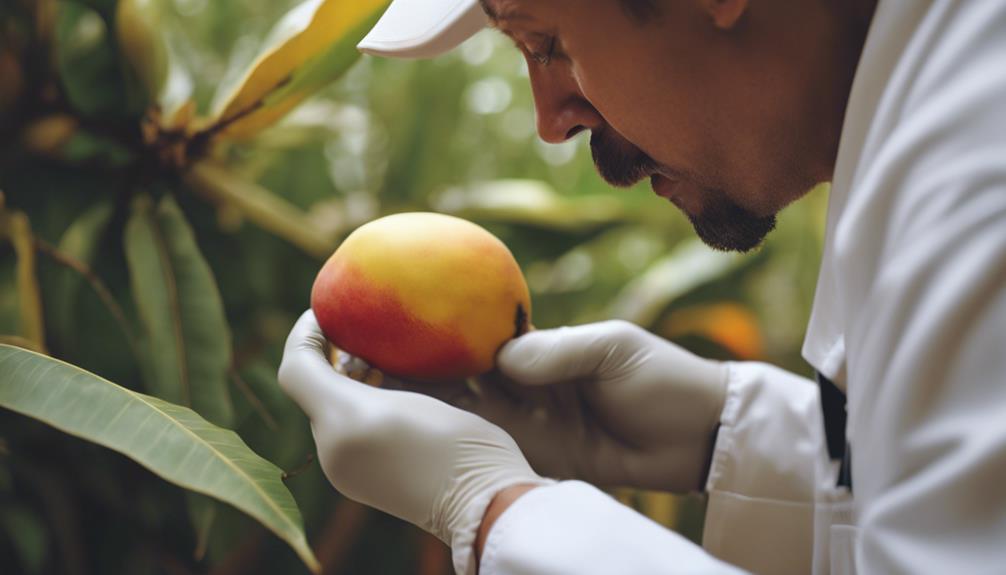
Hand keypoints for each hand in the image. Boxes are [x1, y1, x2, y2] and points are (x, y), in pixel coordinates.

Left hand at [278, 311, 551, 571]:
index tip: (338, 302)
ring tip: (403, 344)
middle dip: (345, 347)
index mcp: (330, 435)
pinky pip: (378, 414)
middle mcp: (340, 453)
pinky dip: (389, 388)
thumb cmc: (437, 448)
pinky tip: (423, 374)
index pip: (299, 368)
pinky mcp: (397, 467)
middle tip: (379, 321)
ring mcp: (369, 464)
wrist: (492, 501)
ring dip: (371, 367)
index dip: (309, 329)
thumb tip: (305, 338)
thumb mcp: (367, 408)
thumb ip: (315, 376)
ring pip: (354, 396)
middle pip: (327, 381)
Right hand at [405, 320, 728, 492]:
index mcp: (546, 348)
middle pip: (466, 373)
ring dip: (432, 406)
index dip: (446, 327)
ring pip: (471, 412)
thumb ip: (561, 352)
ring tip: (384, 397)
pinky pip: (495, 447)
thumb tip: (503, 357)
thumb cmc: (664, 377)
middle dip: (423, 366)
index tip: (403, 318)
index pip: (484, 335)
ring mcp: (532, 422)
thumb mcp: (615, 349)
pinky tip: (426, 437)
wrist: (701, 437)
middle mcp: (529, 383)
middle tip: (373, 360)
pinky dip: (464, 443)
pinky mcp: (541, 457)